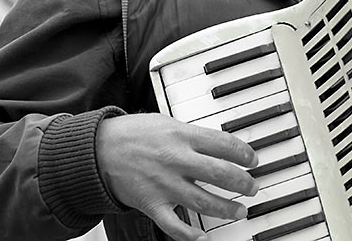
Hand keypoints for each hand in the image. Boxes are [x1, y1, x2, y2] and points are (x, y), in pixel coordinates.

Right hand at [96, 113, 259, 240]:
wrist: (98, 150)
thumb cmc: (131, 134)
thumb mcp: (165, 122)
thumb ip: (191, 135)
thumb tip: (218, 144)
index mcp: (181, 135)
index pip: (224, 144)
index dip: (244, 154)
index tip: (252, 160)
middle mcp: (176, 160)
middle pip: (220, 174)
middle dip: (243, 183)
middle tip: (252, 187)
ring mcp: (165, 184)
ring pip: (205, 202)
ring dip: (227, 209)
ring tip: (239, 211)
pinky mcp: (152, 204)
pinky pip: (175, 225)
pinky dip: (191, 235)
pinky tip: (203, 237)